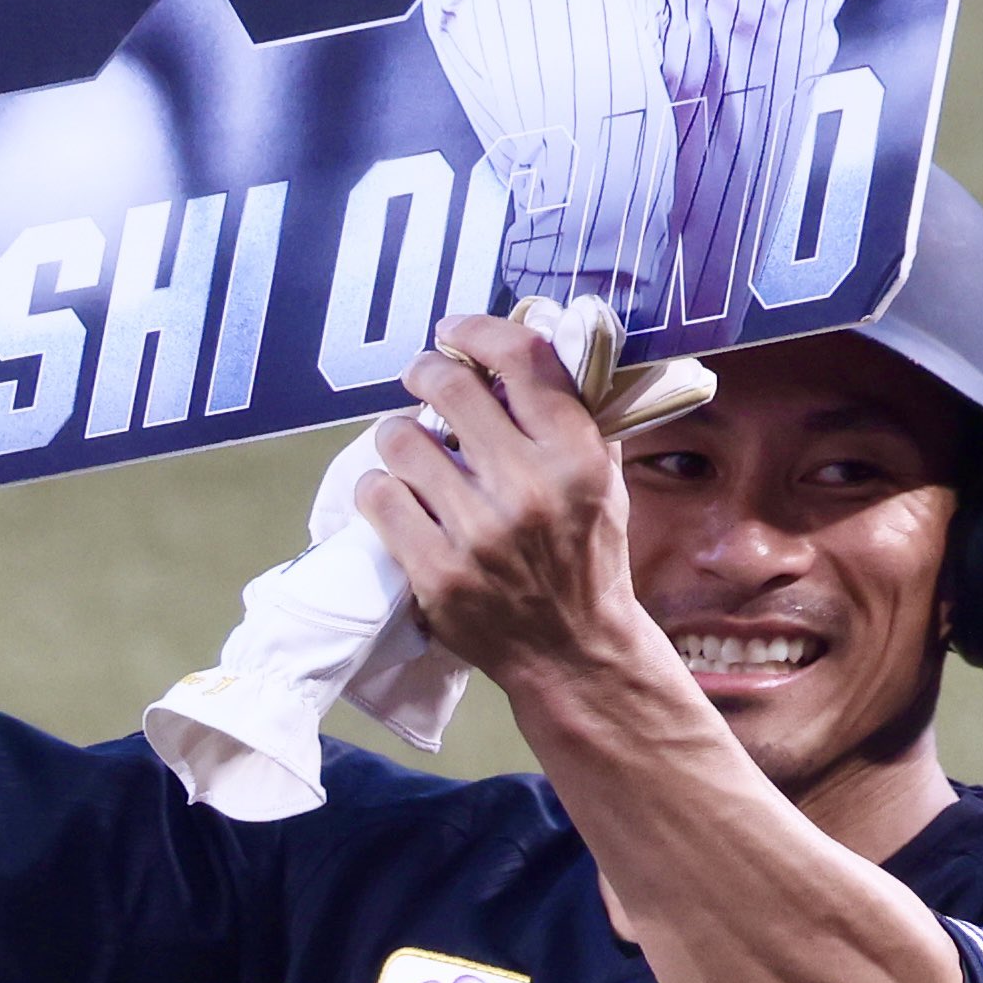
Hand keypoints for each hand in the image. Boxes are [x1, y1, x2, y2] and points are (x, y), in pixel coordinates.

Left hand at [354, 315, 646, 687]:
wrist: (573, 652)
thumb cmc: (586, 557)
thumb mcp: (604, 480)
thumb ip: (573, 416)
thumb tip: (539, 339)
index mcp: (576, 456)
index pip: (519, 357)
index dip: (476, 330)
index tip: (455, 332)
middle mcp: (529, 488)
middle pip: (447, 385)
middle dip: (425, 372)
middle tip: (422, 379)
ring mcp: (478, 533)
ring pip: (401, 438)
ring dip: (401, 437)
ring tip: (414, 452)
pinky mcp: (436, 572)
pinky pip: (378, 496)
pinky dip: (382, 489)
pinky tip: (400, 496)